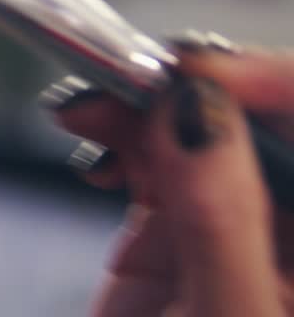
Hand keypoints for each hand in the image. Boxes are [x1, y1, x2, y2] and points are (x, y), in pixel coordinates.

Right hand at [43, 39, 293, 315]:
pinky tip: (87, 141)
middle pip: (249, 118)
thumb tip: (196, 107)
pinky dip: (111, 134)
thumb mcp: (222, 314)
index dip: (269, 80)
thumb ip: (222, 214)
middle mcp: (281, 230)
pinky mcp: (170, 231)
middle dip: (185, 83)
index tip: (196, 65)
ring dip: (133, 103)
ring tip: (83, 107)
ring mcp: (225, 228)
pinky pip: (148, 157)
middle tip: (127, 76)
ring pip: (191, 128)